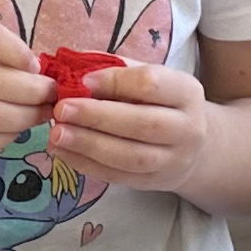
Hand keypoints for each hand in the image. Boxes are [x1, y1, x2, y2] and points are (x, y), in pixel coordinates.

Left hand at [49, 60, 206, 191]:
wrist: (193, 146)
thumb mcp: (151, 77)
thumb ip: (118, 70)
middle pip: (142, 123)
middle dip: (97, 116)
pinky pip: (118, 176)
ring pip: (131, 157)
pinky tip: (63, 152)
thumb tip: (76, 68)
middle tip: (61, 110)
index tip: (83, 81)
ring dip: (89, 145)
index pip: (151, 84)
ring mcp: (174, 160)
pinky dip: (87, 165)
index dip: (114, 82)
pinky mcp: (154, 182)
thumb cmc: (161, 103)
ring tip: (57, 134)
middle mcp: (188, 128)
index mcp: (186, 92)